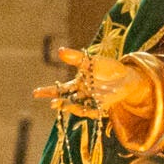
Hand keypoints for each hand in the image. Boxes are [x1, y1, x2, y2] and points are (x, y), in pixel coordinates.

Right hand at [36, 46, 153, 125]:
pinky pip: (94, 111)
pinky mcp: (104, 105)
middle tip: (51, 103)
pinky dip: (88, 112)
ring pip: (78, 107)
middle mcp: (83, 94)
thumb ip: (76, 58)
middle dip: (58, 102)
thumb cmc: (108, 67)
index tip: (35, 93)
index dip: (48, 92)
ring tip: (63, 105)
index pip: (60, 89)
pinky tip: (82, 111)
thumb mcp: (91, 60)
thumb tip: (60, 51)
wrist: (128, 75)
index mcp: (78, 83)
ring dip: (71, 107)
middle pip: (67, 100)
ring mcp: (93, 101)